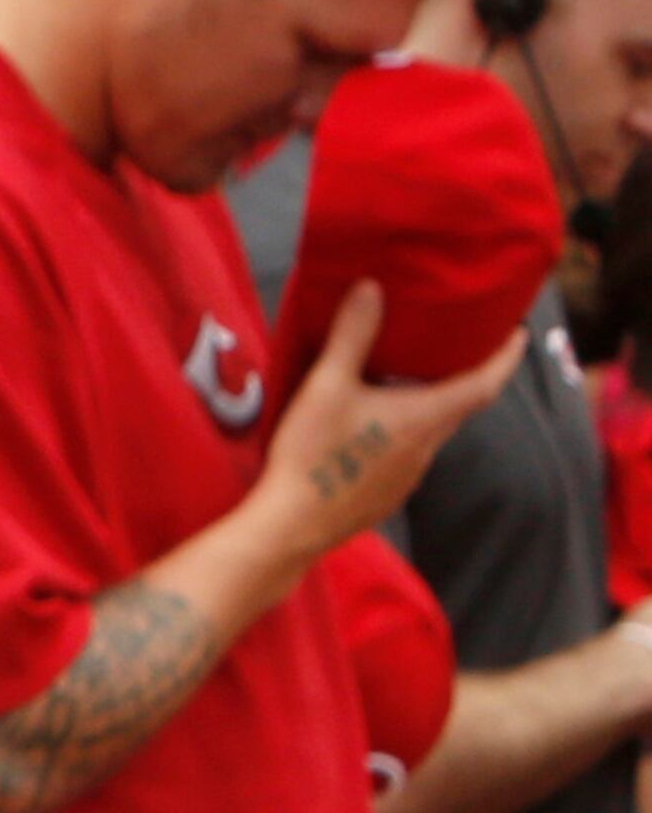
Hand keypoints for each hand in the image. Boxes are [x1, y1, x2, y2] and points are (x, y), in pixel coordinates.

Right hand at [258, 284, 521, 562]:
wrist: (292, 525)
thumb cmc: (314, 453)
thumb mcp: (326, 386)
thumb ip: (352, 336)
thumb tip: (371, 287)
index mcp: (424, 418)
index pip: (484, 384)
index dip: (505, 358)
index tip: (518, 337)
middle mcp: (428, 448)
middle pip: (460, 408)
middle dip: (466, 379)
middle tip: (457, 354)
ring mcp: (410, 477)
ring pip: (433, 434)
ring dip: (430, 410)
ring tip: (409, 388)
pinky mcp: (388, 496)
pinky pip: (409, 458)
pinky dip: (405, 437)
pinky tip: (373, 434)